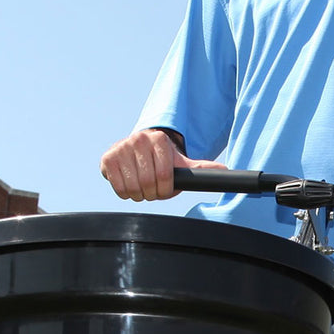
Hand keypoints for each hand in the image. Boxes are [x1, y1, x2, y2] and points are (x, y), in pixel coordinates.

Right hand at [100, 128, 225, 201]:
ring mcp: (122, 147)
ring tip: (141, 185)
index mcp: (160, 140)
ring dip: (138, 194)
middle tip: (151, 187)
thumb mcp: (181, 163)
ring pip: (133, 188)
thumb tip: (225, 170)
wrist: (136, 152)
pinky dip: (125, 193)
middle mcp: (140, 139)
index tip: (163, 187)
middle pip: (149, 184)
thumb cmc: (161, 161)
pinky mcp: (108, 158)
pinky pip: (119, 188)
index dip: (165, 190)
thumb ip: (201, 168)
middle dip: (151, 193)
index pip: (165, 178)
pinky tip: (128, 182)